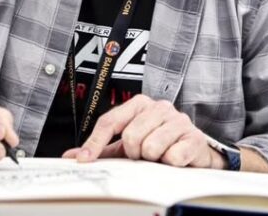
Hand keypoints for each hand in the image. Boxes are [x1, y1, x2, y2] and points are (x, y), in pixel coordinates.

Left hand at [62, 94, 223, 168]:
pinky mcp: (194, 137)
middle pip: (130, 136)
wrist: (194, 152)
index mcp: (140, 104)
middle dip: (133, 153)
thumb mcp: (129, 144)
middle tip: (142, 155)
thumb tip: (73, 155)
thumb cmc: (160, 143)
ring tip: (159, 156)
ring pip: (151, 147)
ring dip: (152, 159)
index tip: (84, 159)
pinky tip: (174, 159)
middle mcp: (159, 107)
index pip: (110, 121)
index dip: (95, 142)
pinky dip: (170, 163)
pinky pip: (172, 156)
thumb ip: (103, 148)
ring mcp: (178, 120)